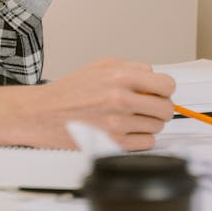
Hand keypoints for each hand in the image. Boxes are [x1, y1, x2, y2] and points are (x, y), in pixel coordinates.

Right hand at [25, 58, 175, 150]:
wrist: (44, 113)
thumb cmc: (70, 91)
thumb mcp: (102, 66)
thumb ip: (132, 70)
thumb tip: (156, 80)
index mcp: (120, 76)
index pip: (166, 84)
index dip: (164, 89)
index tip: (159, 92)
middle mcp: (120, 99)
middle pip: (166, 108)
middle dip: (160, 107)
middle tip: (148, 107)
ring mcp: (118, 124)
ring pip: (157, 126)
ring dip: (148, 123)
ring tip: (130, 118)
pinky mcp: (113, 144)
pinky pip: (147, 143)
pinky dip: (140, 139)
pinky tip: (126, 131)